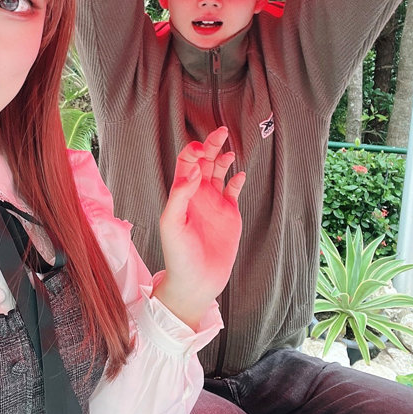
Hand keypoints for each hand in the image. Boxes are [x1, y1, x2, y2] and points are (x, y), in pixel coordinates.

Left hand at [155, 127, 244, 327]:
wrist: (195, 282)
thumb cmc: (178, 255)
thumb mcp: (172, 224)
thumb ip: (180, 195)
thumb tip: (194, 169)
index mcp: (182, 194)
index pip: (187, 163)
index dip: (193, 151)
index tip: (202, 148)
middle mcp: (198, 196)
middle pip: (205, 162)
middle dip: (211, 146)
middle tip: (221, 132)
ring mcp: (214, 204)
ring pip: (219, 173)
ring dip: (223, 158)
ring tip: (229, 150)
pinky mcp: (229, 216)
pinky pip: (233, 191)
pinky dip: (237, 180)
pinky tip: (240, 174)